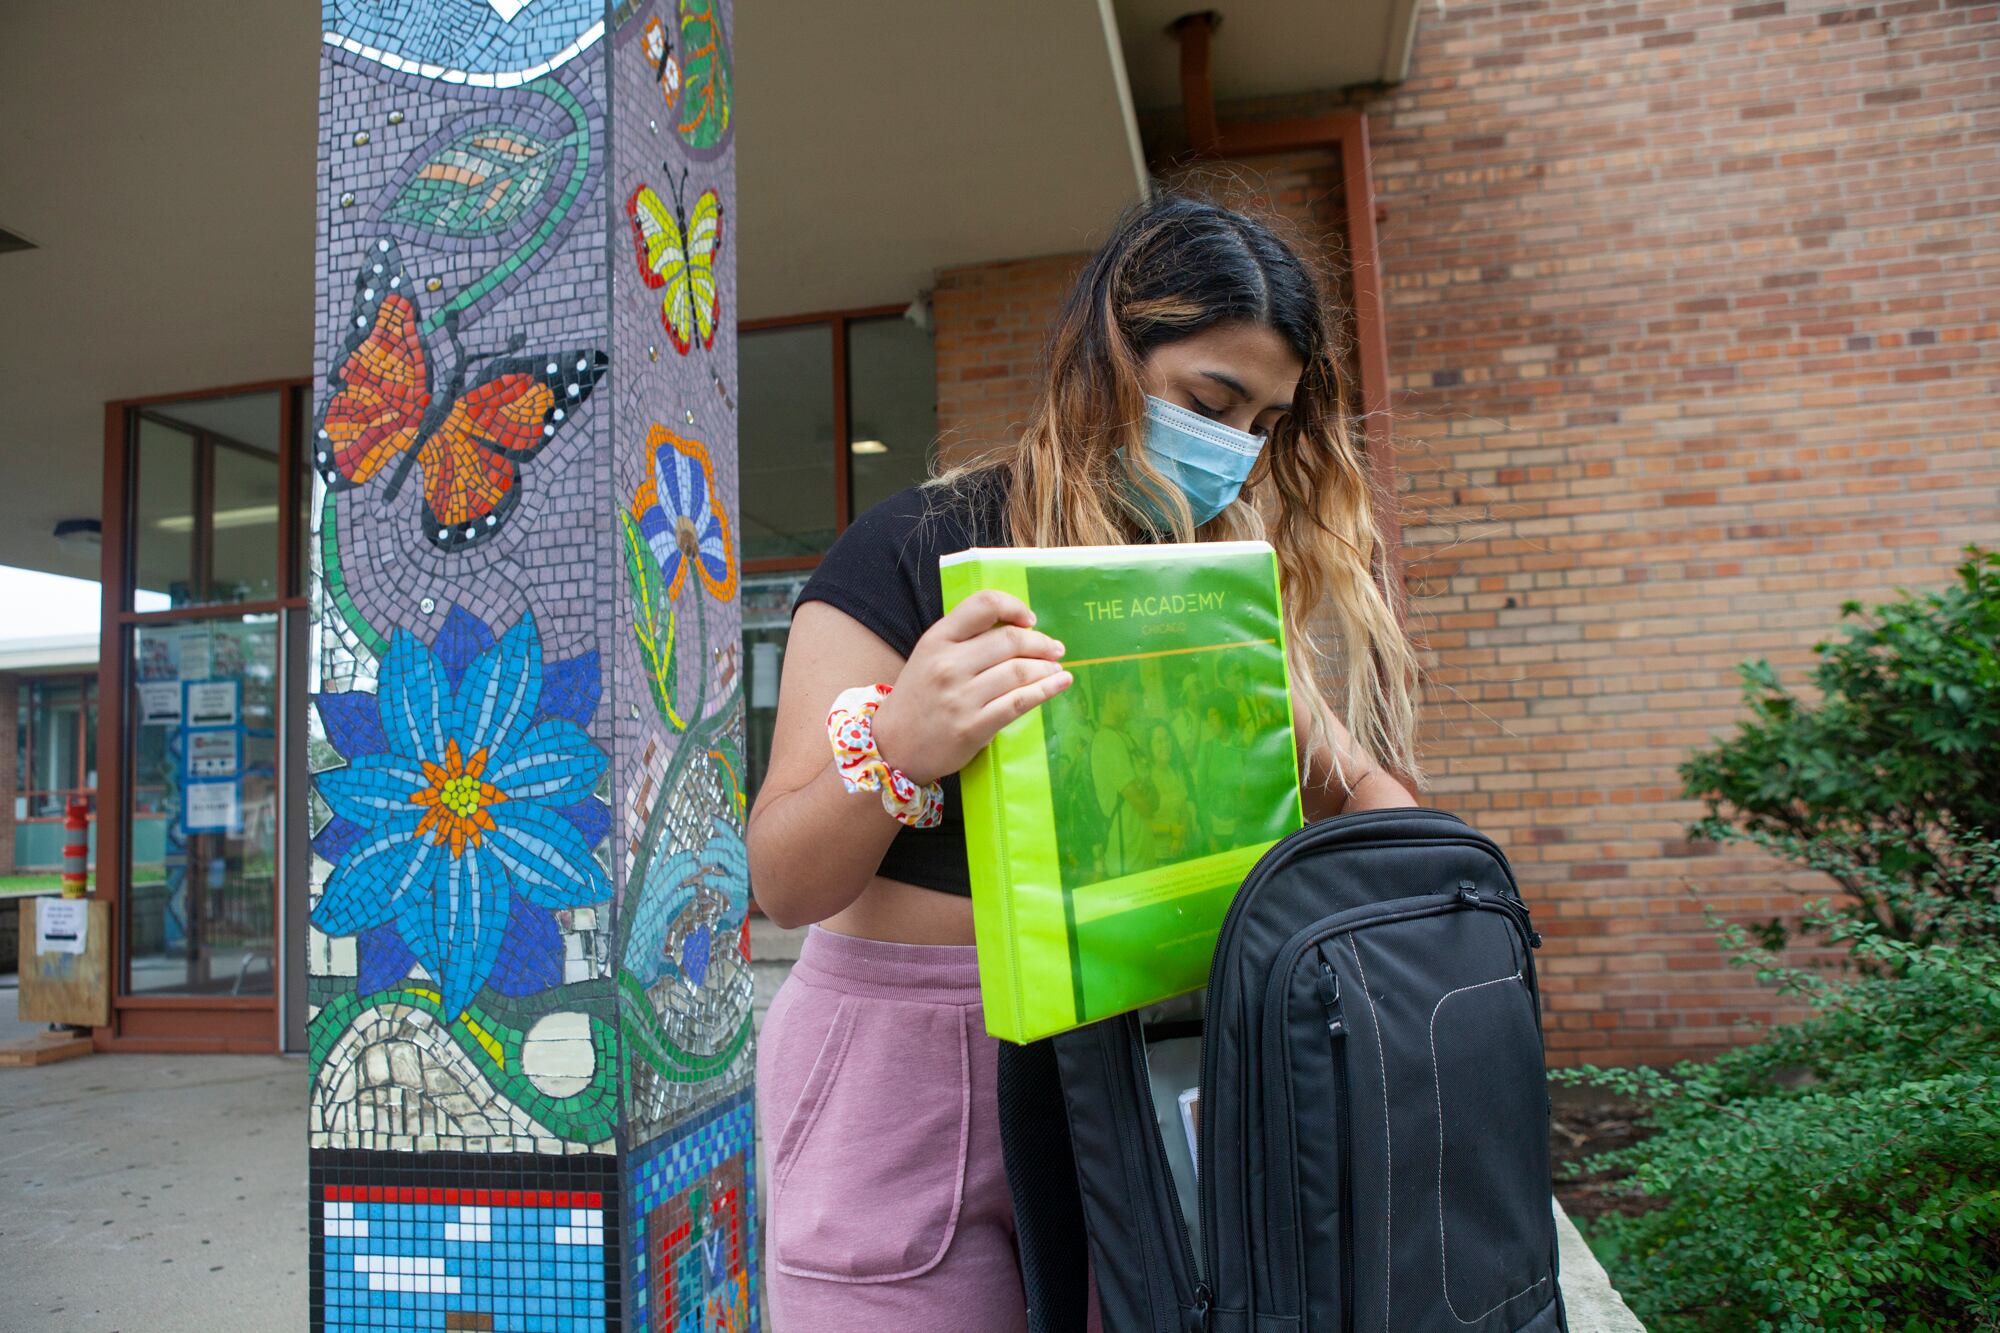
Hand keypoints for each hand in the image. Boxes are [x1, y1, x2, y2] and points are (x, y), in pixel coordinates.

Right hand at [871, 589, 1071, 784]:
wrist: (893, 747)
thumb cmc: (918, 698)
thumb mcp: (929, 656)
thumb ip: (963, 639)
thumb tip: (1017, 629)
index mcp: (936, 640)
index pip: (982, 605)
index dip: (1013, 607)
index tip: (1029, 620)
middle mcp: (948, 665)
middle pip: (1009, 640)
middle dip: (1040, 642)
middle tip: (1055, 649)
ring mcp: (961, 697)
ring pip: (1018, 671)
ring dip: (1047, 667)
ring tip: (1057, 668)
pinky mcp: (973, 727)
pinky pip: (1019, 702)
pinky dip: (1046, 690)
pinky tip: (1059, 684)